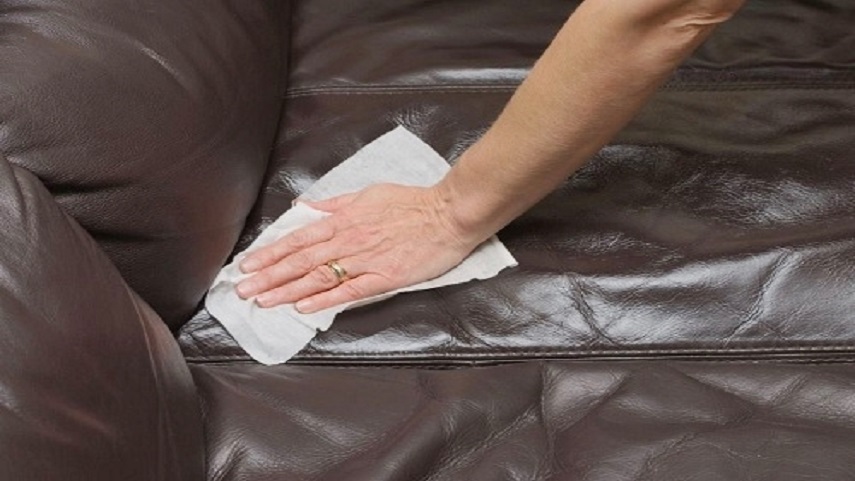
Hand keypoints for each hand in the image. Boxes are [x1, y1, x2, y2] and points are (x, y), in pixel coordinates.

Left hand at [235, 183, 482, 312]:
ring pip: (318, 277)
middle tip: (242, 290)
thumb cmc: (412, 202)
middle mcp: (348, 240)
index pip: (298, 239)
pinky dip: (324, 300)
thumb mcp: (368, 193)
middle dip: (268, 276)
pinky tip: (303, 308)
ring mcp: (365, 260)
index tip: (247, 265)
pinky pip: (349, 291)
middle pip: (300, 261)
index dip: (270, 253)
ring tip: (262, 301)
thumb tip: (306, 207)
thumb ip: (335, 203)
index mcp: (343, 219)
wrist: (449, 213)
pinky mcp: (384, 277)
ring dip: (286, 290)